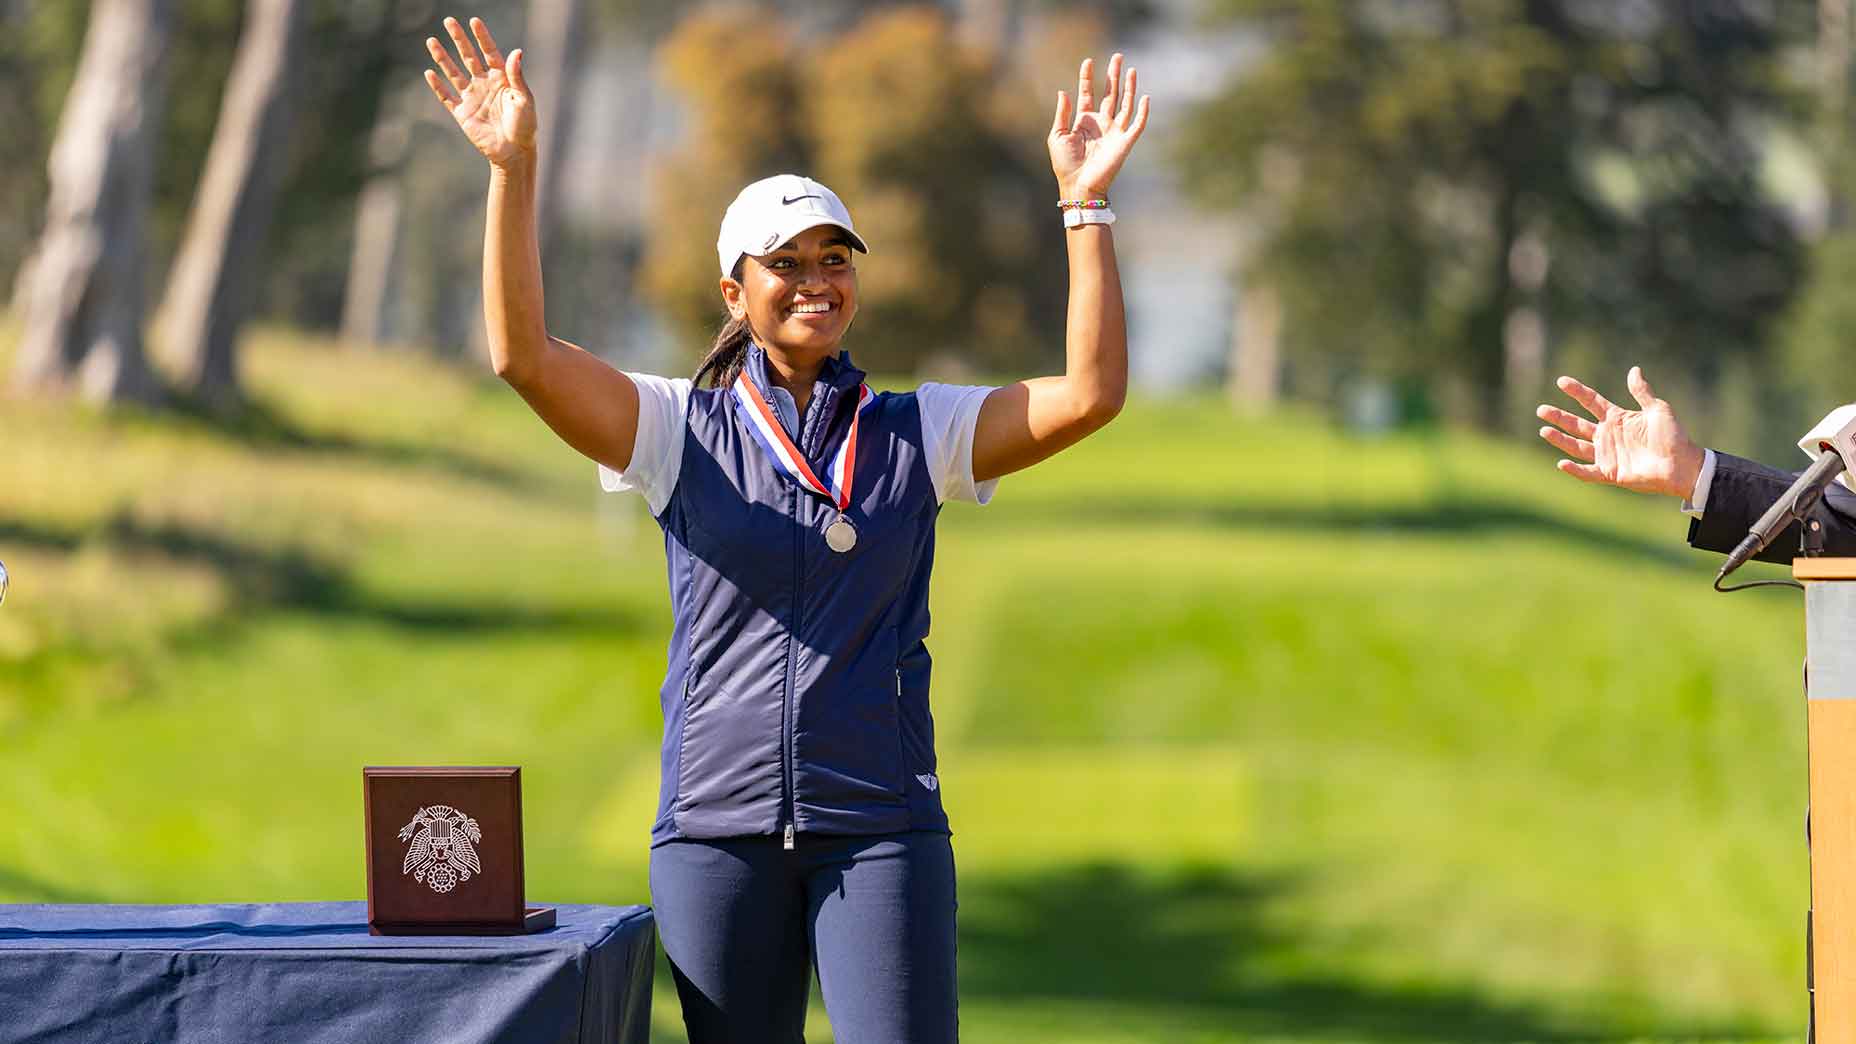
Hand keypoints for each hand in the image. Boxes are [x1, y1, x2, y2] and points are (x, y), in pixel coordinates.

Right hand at [422, 16, 534, 167]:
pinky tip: (429, 73)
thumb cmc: (524, 126)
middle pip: (469, 57)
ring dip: (442, 58)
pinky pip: (447, 97)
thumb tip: (516, 51)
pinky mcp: (462, 113)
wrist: (514, 152)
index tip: (474, 21)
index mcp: (502, 79)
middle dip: (459, 39)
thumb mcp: (524, 99)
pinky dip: (437, 86)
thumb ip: (517, 76)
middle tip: (449, 21)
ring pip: (454, 73)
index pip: (490, 53)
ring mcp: (472, 98)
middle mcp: (485, 85)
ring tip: (431, 41)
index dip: (482, 37)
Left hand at [1049, 54, 1150, 199]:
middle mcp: (1101, 123)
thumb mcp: (1057, 136)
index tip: (1088, 61)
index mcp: (1084, 121)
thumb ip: (1062, 113)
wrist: (1078, 187)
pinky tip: (1145, 97)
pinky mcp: (1125, 142)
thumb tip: (1063, 91)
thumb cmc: (1065, 165)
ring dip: (1128, 87)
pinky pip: (1137, 124)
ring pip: (1125, 104)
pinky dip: (1143, 112)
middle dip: (1113, 75)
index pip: (1088, 94)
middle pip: (1110, 94)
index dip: (1087, 78)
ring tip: (1130, 69)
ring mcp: (1114, 132)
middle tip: (1118, 56)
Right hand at [1537, 366, 1704, 498]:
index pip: (1591, 402)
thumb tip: (1634, 370)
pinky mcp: (1610, 473)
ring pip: (1576, 446)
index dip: (1576, 391)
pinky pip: (1588, 471)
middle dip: (1559, 417)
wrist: (1681, 465)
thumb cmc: (1673, 436)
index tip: (1561, 381)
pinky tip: (1562, 463)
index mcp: (1617, 418)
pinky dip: (1575, 469)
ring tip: (1544, 430)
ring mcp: (1607, 455)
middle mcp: (1607, 435)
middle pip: (1577, 424)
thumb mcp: (1658, 409)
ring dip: (1560, 439)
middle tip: (1541, 409)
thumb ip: (1642, 392)